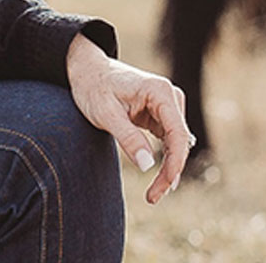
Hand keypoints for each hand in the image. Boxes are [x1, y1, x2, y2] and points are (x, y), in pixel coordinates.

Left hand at [65, 33, 193, 204]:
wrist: (85, 69)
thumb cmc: (93, 87)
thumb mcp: (105, 114)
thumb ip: (128, 138)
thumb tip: (148, 167)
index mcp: (160, 91)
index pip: (177, 133)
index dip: (175, 163)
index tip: (165, 185)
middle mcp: (169, 96)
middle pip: (180, 141)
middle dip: (171, 171)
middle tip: (153, 197)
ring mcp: (167, 104)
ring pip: (177, 143)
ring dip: (169, 168)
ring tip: (154, 194)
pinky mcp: (160, 113)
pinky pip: (168, 140)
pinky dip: (164, 159)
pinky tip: (160, 179)